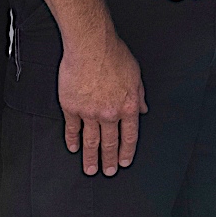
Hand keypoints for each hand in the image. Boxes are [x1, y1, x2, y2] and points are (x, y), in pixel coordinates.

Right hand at [58, 30, 145, 176]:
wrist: (91, 44)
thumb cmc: (113, 54)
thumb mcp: (135, 74)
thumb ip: (139, 95)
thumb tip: (143, 109)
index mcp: (127, 106)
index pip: (129, 137)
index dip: (127, 152)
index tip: (124, 162)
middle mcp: (109, 113)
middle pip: (110, 143)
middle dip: (109, 160)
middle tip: (108, 171)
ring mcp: (89, 112)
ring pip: (91, 141)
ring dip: (91, 158)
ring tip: (90, 169)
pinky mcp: (71, 107)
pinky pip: (72, 128)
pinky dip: (72, 140)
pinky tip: (74, 147)